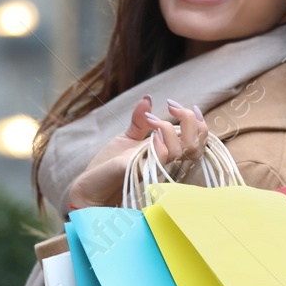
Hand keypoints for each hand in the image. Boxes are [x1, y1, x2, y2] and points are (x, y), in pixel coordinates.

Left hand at [66, 97, 208, 209]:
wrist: (89, 187)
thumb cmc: (108, 167)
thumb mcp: (126, 138)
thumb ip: (140, 121)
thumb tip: (148, 99)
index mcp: (166, 154)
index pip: (196, 140)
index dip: (196, 122)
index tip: (176, 105)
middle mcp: (166, 164)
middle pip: (196, 145)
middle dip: (189, 120)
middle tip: (171, 106)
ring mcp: (157, 170)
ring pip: (184, 151)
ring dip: (171, 129)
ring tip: (152, 121)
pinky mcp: (142, 173)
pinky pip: (162, 160)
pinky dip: (160, 145)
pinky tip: (152, 135)